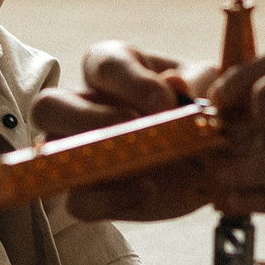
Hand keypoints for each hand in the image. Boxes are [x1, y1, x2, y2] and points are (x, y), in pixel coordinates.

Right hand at [31, 41, 221, 220]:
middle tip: (132, 128)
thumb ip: (200, 80)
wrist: (216, 161)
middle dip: (87, 117)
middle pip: (49, 104)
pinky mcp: (90, 192)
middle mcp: (84, 106)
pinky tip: (148, 189)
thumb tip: (178, 83)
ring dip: (89, 158)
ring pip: (48, 150)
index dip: (131, 81)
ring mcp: (78, 151)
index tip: (166, 102)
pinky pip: (78, 201)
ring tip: (138, 163)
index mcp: (115, 68)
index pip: (103, 63)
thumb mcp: (212, 88)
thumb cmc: (201, 110)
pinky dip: (110, 199)